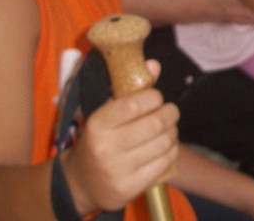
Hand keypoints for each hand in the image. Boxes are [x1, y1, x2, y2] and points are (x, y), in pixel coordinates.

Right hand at [64, 69, 179, 214]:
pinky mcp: (129, 188)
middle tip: (169, 112)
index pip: (134, 104)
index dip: (154, 97)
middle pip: (155, 124)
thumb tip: (155, 65)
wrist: (80, 182)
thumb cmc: (98, 140)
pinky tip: (165, 148)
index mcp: (97, 124)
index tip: (156, 98)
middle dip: (170, 114)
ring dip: (173, 132)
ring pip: (163, 143)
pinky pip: (164, 164)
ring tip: (168, 129)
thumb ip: (131, 90)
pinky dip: (171, 152)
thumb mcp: (106, 114)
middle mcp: (105, 148)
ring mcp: (117, 171)